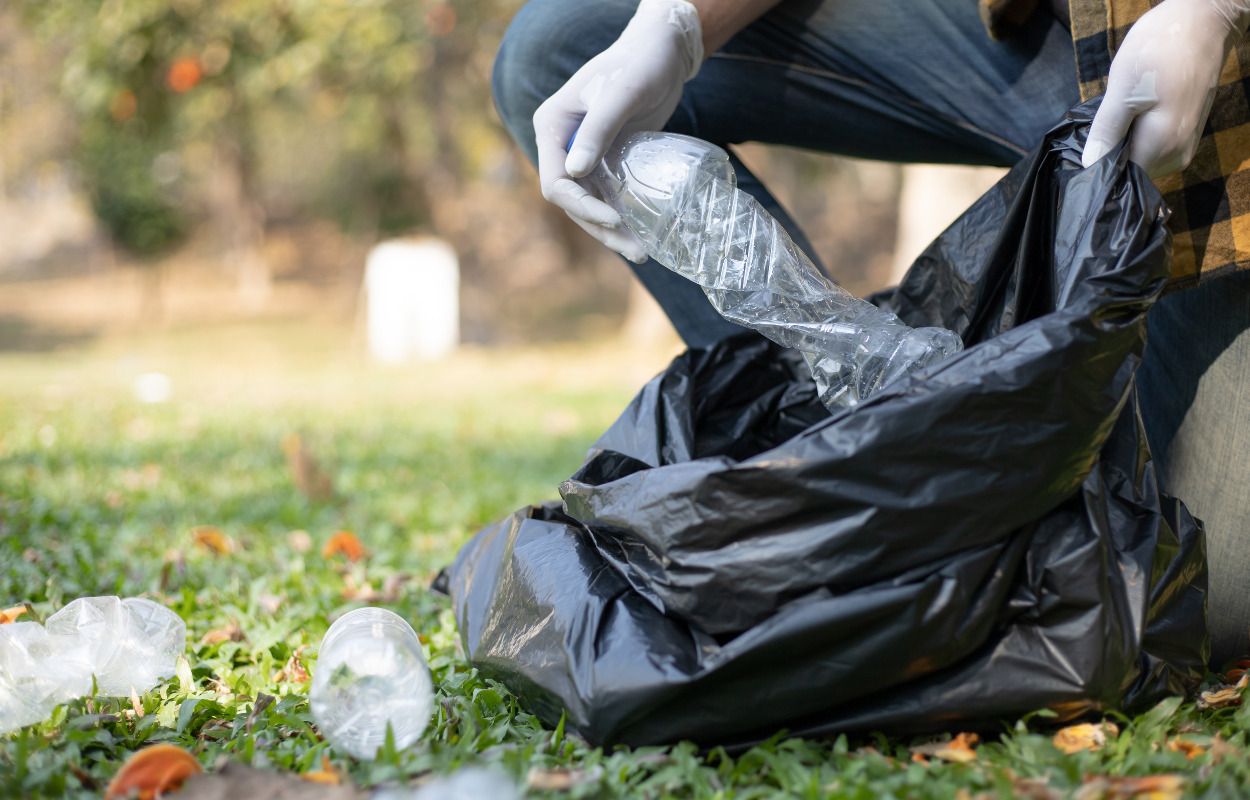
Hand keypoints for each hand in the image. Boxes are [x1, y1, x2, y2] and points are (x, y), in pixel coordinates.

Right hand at [533, 0, 702, 261]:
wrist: (661, 51)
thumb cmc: (638, 64)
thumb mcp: (620, 94)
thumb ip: (597, 130)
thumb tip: (574, 173)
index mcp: (552, 127)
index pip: (555, 181)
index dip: (582, 206)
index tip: (615, 218)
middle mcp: (562, 145)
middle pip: (573, 201)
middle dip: (601, 227)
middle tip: (638, 250)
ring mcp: (584, 155)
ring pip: (591, 203)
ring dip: (613, 230)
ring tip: (643, 252)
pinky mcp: (607, 159)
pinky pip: (609, 195)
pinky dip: (622, 215)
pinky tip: (642, 234)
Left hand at [1083, 0, 1249, 177]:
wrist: (1203, 21)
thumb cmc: (1160, 49)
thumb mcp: (1122, 89)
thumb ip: (1107, 131)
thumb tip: (1090, 165)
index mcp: (1163, 147)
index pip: (1120, 178)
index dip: (1098, 167)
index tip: (1085, 148)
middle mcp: (1178, 155)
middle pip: (1131, 170)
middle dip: (1110, 153)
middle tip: (1101, 123)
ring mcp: (1184, 144)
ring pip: (1140, 157)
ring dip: (1122, 142)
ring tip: (1119, 113)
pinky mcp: (1185, 133)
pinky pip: (1151, 146)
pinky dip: (1136, 133)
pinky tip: (1131, 112)